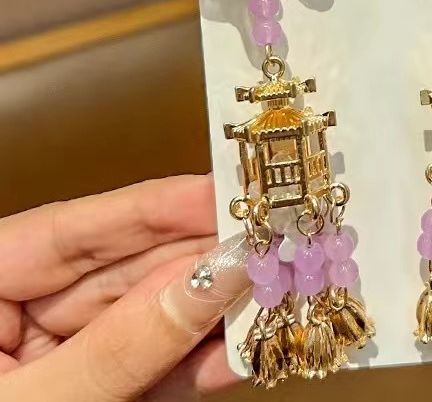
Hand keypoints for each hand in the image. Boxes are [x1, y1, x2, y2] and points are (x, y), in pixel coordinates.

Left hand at [0, 175, 250, 400]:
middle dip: (201, 258)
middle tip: (265, 241)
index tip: (223, 190)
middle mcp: (17, 314)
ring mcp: (56, 356)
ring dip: (211, 313)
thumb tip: (206, 280)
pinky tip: (237, 350)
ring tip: (267, 294)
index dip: (155, 207)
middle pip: (123, 270)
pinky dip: (194, 364)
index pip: (70, 231)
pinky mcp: (89, 392)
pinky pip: (149, 368)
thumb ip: (117, 346)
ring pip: (148, 317)